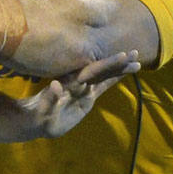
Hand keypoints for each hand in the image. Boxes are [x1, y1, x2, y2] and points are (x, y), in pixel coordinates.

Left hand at [18, 51, 140, 137]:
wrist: (35, 118)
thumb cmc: (38, 115)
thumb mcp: (43, 109)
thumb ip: (50, 98)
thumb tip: (55, 84)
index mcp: (72, 83)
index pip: (93, 70)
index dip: (107, 64)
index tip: (123, 56)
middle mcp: (79, 83)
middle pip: (102, 70)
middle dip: (118, 63)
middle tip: (137, 54)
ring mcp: (84, 89)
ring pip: (105, 76)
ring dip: (120, 70)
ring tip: (137, 64)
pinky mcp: (86, 97)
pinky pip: (102, 85)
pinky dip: (113, 78)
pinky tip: (124, 73)